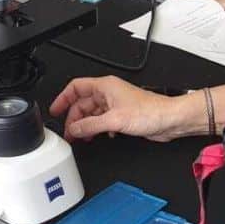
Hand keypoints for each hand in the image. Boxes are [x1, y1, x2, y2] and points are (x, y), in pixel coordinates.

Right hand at [50, 75, 194, 142]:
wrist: (169, 120)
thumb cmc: (150, 112)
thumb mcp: (114, 120)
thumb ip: (90, 125)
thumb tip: (74, 129)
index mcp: (105, 86)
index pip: (76, 87)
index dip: (63, 98)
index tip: (55, 110)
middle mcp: (110, 93)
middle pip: (83, 103)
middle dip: (74, 118)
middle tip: (69, 132)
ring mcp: (116, 104)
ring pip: (93, 113)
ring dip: (86, 125)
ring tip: (80, 137)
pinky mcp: (123, 116)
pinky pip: (103, 121)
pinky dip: (98, 129)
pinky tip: (100, 136)